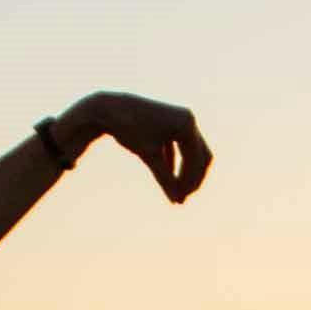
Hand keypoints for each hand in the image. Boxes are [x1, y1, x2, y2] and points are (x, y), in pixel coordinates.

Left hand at [56, 92, 212, 201]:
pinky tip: (170, 181)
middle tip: (182, 198)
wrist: (109, 108)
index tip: (180, 199)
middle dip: (192, 178)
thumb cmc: (129, 130)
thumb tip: (177, 201)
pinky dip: (176, 164)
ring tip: (177, 194)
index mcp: (186, 125)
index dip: (190, 181)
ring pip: (192, 153)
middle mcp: (188, 119)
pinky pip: (179, 147)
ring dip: (186, 173)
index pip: (196, 159)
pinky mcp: (171, 124)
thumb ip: (165, 178)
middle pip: (201, 156)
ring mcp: (181, 120)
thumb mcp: (149, 156)